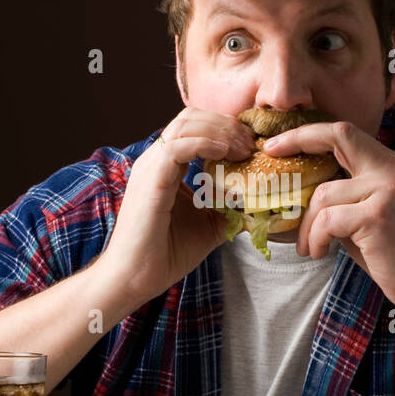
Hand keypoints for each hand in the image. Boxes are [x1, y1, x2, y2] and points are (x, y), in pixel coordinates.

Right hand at [101, 107, 254, 306]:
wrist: (135, 278)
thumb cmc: (165, 254)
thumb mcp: (209, 226)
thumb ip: (229, 208)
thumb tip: (260, 200)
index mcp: (166, 166)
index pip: (194, 127)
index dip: (224, 129)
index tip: (250, 144)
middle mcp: (156, 160)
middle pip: (191, 117)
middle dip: (226, 124)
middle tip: (250, 143)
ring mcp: (151, 167)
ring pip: (186, 124)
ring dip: (220, 132)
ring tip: (243, 149)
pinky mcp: (151, 179)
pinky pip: (179, 146)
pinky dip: (206, 143)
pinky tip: (226, 155)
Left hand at [262, 119, 394, 314]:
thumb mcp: (371, 214)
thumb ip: (345, 197)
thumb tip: (300, 192)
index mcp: (390, 165)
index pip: (346, 132)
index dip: (308, 133)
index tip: (278, 144)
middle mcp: (391, 170)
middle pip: (337, 137)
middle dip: (297, 142)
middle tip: (272, 164)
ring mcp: (386, 191)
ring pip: (324, 195)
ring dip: (307, 226)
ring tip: (309, 247)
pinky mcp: (377, 216)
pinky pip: (327, 221)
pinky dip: (316, 239)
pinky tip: (319, 253)